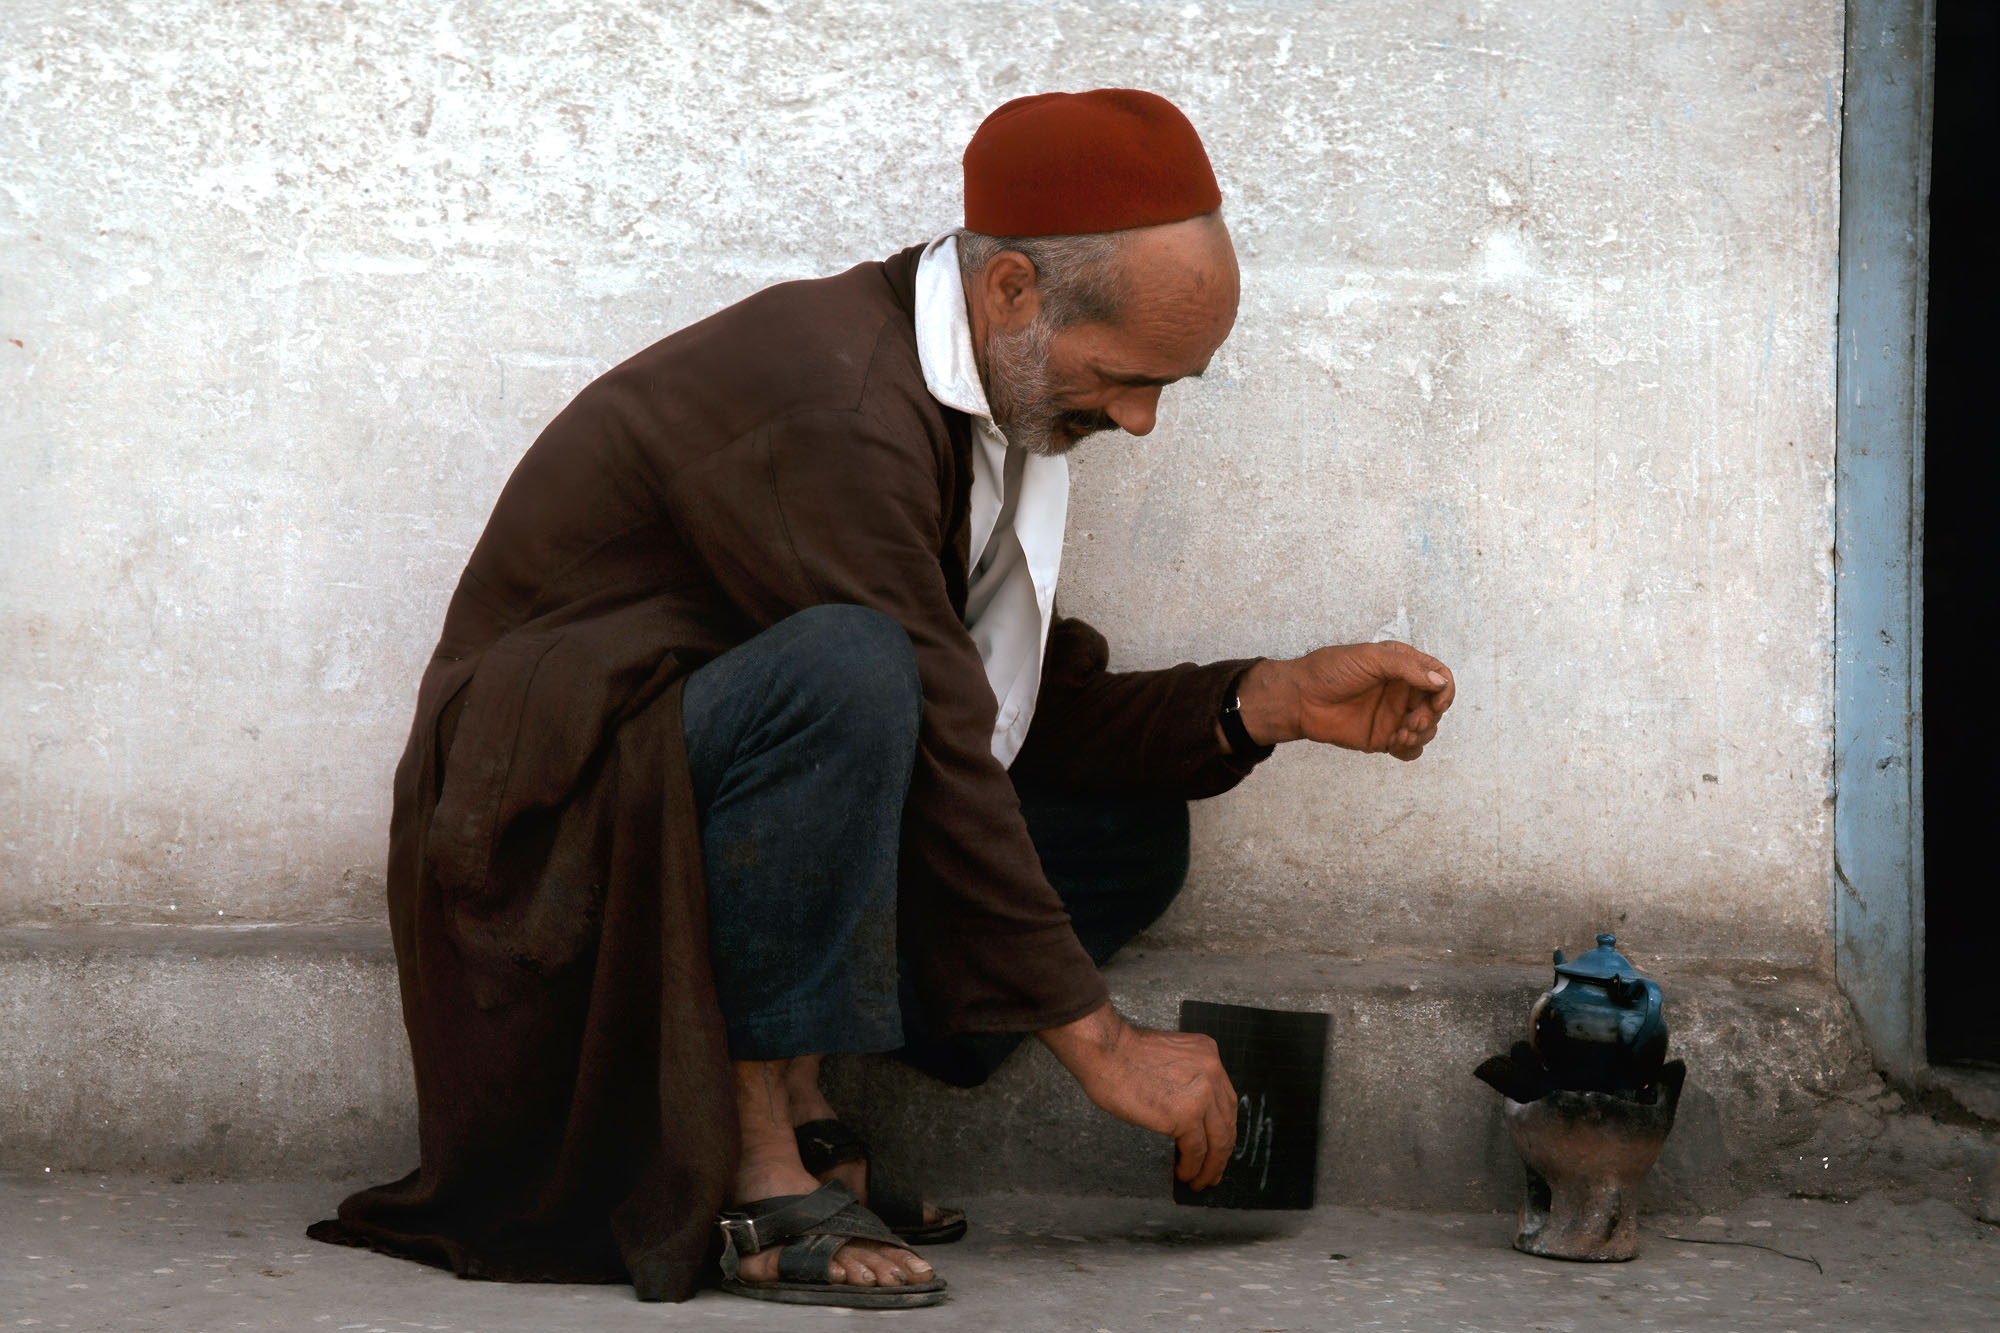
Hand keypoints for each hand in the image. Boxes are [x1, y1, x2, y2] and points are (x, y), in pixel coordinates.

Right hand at [1038, 1003, 1237, 1188]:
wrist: (1105, 1051)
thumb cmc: (1122, 1053)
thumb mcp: (1168, 1055)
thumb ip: (1185, 1076)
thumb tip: (1187, 1111)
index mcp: (1208, 1053)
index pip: (1225, 1100)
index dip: (1223, 1128)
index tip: (1218, 1147)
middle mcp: (1212, 1071)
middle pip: (1227, 1122)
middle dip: (1221, 1152)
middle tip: (1213, 1172)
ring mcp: (1202, 1094)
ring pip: (1217, 1141)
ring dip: (1210, 1167)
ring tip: (1199, 1181)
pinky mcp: (1186, 1115)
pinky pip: (1197, 1150)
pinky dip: (1192, 1167)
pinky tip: (1184, 1174)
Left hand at [1235, 642, 1454, 760]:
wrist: (1299, 699)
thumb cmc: (1330, 671)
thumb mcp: (1370, 658)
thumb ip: (1407, 668)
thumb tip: (1440, 682)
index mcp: (1402, 667)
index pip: (1440, 677)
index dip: (1445, 691)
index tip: (1437, 703)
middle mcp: (1402, 691)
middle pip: (1436, 707)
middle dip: (1430, 717)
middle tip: (1410, 723)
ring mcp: (1393, 716)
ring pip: (1427, 730)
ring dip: (1421, 734)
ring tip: (1400, 735)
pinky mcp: (1382, 738)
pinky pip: (1410, 749)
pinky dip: (1410, 749)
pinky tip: (1393, 744)